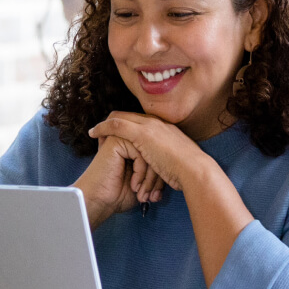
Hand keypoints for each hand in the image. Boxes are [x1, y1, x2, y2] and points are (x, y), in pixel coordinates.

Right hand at [71, 135, 158, 227]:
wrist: (100, 202)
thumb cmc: (120, 195)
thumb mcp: (144, 181)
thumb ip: (156, 169)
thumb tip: (177, 170)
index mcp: (135, 146)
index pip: (158, 155)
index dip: (159, 175)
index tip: (156, 194)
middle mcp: (129, 139)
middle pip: (156, 153)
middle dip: (156, 177)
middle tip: (151, 196)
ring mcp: (122, 139)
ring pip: (150, 154)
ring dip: (149, 178)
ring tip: (144, 195)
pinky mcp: (116, 141)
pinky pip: (140, 153)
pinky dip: (141, 173)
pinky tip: (134, 185)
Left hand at [87, 111, 214, 193]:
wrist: (195, 171)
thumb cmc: (188, 172)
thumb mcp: (177, 161)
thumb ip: (167, 159)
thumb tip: (163, 166)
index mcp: (165, 129)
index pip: (139, 121)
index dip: (125, 126)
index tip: (114, 137)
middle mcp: (157, 123)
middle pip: (127, 116)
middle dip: (111, 124)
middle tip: (98, 134)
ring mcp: (150, 126)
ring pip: (120, 119)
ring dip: (105, 128)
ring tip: (94, 135)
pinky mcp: (143, 133)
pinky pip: (116, 125)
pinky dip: (103, 128)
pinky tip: (93, 134)